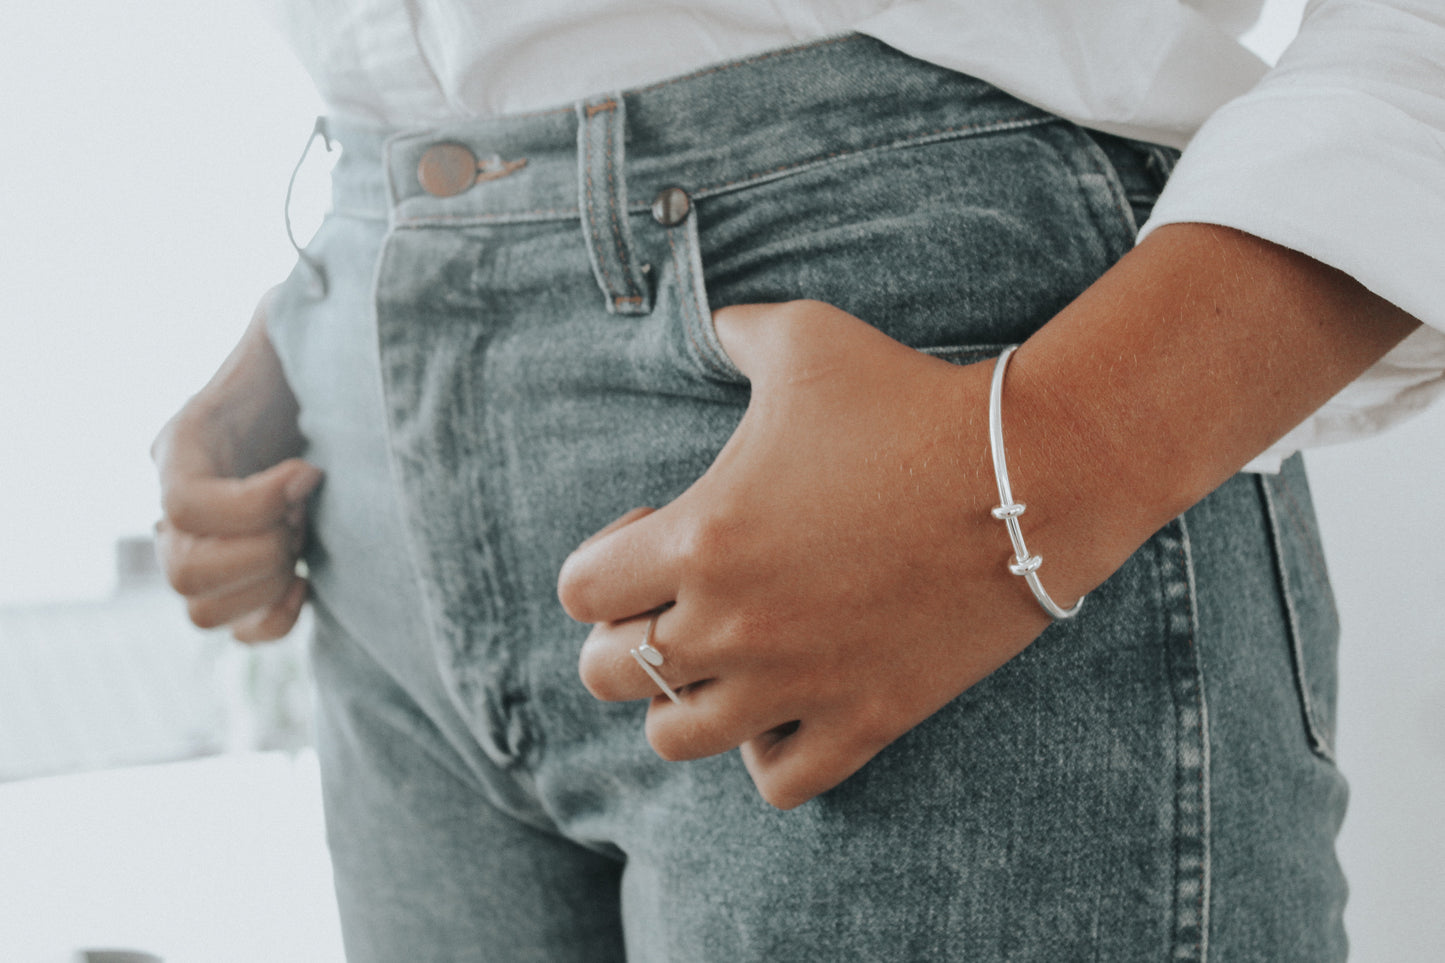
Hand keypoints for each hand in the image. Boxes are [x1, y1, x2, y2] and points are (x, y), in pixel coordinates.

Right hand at [152, 290, 321, 641]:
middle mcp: (182, 499)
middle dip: (261, 548)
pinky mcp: (251, 573)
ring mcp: (211, 542)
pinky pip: (238, 629)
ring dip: (266, 580)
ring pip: (201, 609)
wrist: (352, 388)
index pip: (182, 503)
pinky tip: (311, 581)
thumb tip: (297, 317)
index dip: (253, 503)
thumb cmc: (327, 350)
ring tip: (309, 534)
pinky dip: (273, 620)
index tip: (311, 472)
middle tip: (309, 512)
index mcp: (187, 441)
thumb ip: (288, 319)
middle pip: (182, 570)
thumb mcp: (300, 322)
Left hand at [559, 300, 1068, 808]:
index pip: (580, 593)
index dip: (601, 562)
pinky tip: (788, 702)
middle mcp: (731, 626)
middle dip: (624, 637)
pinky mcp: (864, 721)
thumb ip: (735, 331)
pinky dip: (766, 752)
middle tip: (676, 599)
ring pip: (677, 739)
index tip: (653, 531)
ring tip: (723, 659)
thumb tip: (716, 323)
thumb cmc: (910, 399)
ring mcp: (796, 684)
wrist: (1030, 474)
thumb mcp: (806, 338)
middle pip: (608, 676)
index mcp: (699, 539)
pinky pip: (778, 781)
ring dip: (683, 701)